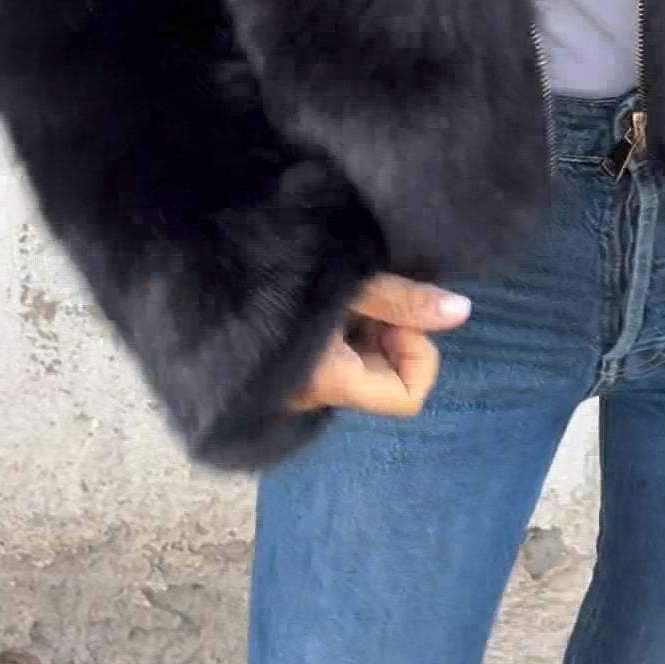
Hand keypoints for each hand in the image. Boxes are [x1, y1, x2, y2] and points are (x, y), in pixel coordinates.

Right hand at [288, 276, 470, 417]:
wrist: (201, 265)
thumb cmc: (271, 274)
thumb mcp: (348, 281)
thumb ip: (404, 300)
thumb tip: (463, 312)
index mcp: (330, 382)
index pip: (408, 398)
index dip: (417, 353)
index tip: (395, 314)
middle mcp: (317, 393)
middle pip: (391, 378)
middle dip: (396, 334)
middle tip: (371, 292)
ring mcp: (304, 380)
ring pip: (369, 363)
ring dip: (373, 326)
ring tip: (347, 290)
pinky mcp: (294, 361)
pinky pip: (344, 353)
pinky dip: (352, 325)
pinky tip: (332, 296)